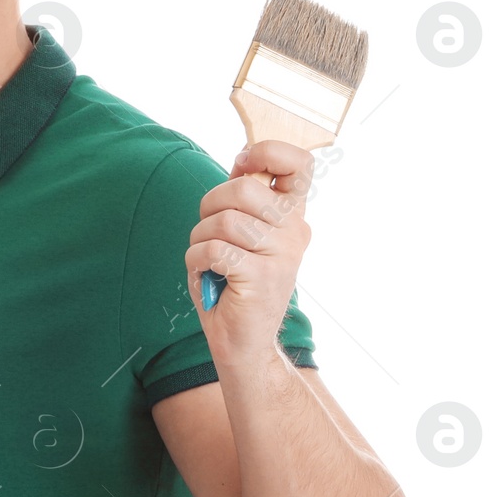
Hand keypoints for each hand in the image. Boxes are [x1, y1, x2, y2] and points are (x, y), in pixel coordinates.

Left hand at [185, 139, 313, 365]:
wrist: (243, 343)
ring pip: (224, 220)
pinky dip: (198, 261)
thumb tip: (243, 158)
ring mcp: (282, 254)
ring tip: (208, 260)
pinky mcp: (262, 277)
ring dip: (200, 239)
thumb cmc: (234, 285)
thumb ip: (244, 200)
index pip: (299, 163)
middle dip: (209, 206)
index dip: (266, 152)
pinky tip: (207, 275)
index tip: (241, 166)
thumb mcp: (242, 235)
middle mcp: (295, 230)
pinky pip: (215, 249)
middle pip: (242, 188)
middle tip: (209, 232)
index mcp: (293, 215)